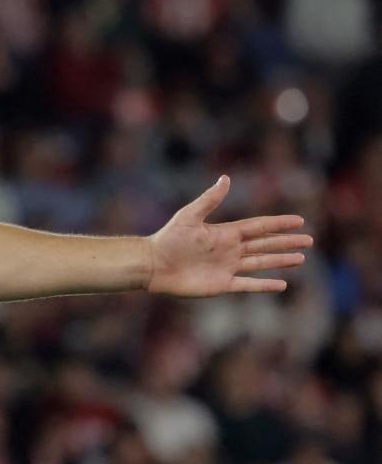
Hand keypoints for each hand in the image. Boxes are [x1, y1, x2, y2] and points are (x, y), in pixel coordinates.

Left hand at [145, 175, 312, 297]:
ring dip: (281, 261)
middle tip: (309, 240)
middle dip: (286, 242)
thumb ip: (210, 199)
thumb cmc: (168, 239)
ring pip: (261, 263)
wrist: (153, 265)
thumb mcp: (190, 216)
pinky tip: (281, 285)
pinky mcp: (221, 284)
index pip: (259, 226)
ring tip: (301, 259)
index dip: (279, 224)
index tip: (299, 220)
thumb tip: (226, 178)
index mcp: (225, 233)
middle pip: (265, 244)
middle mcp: (230, 250)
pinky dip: (264, 285)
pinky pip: (248, 285)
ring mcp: (227, 267)